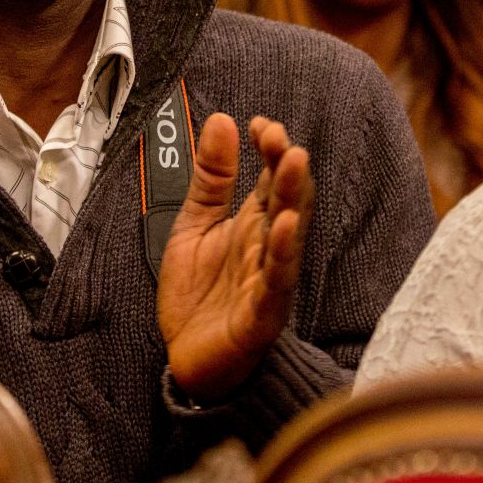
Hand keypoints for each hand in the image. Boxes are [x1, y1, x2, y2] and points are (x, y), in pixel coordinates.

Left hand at [158, 114, 311, 403]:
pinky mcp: (261, 314)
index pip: (271, 178)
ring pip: (289, 234)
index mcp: (253, 223)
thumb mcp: (193, 226)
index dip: (269, 149)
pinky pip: (276, 281)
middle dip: (285, 166)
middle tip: (279, 136)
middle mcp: (267, 247)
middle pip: (286, 200)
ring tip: (294, 162)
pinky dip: (281, 253)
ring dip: (292, 198)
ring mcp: (269, 279)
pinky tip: (281, 225)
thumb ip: (210, 179)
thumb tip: (221, 121)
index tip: (259, 124)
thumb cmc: (199, 296)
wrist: (188, 361)